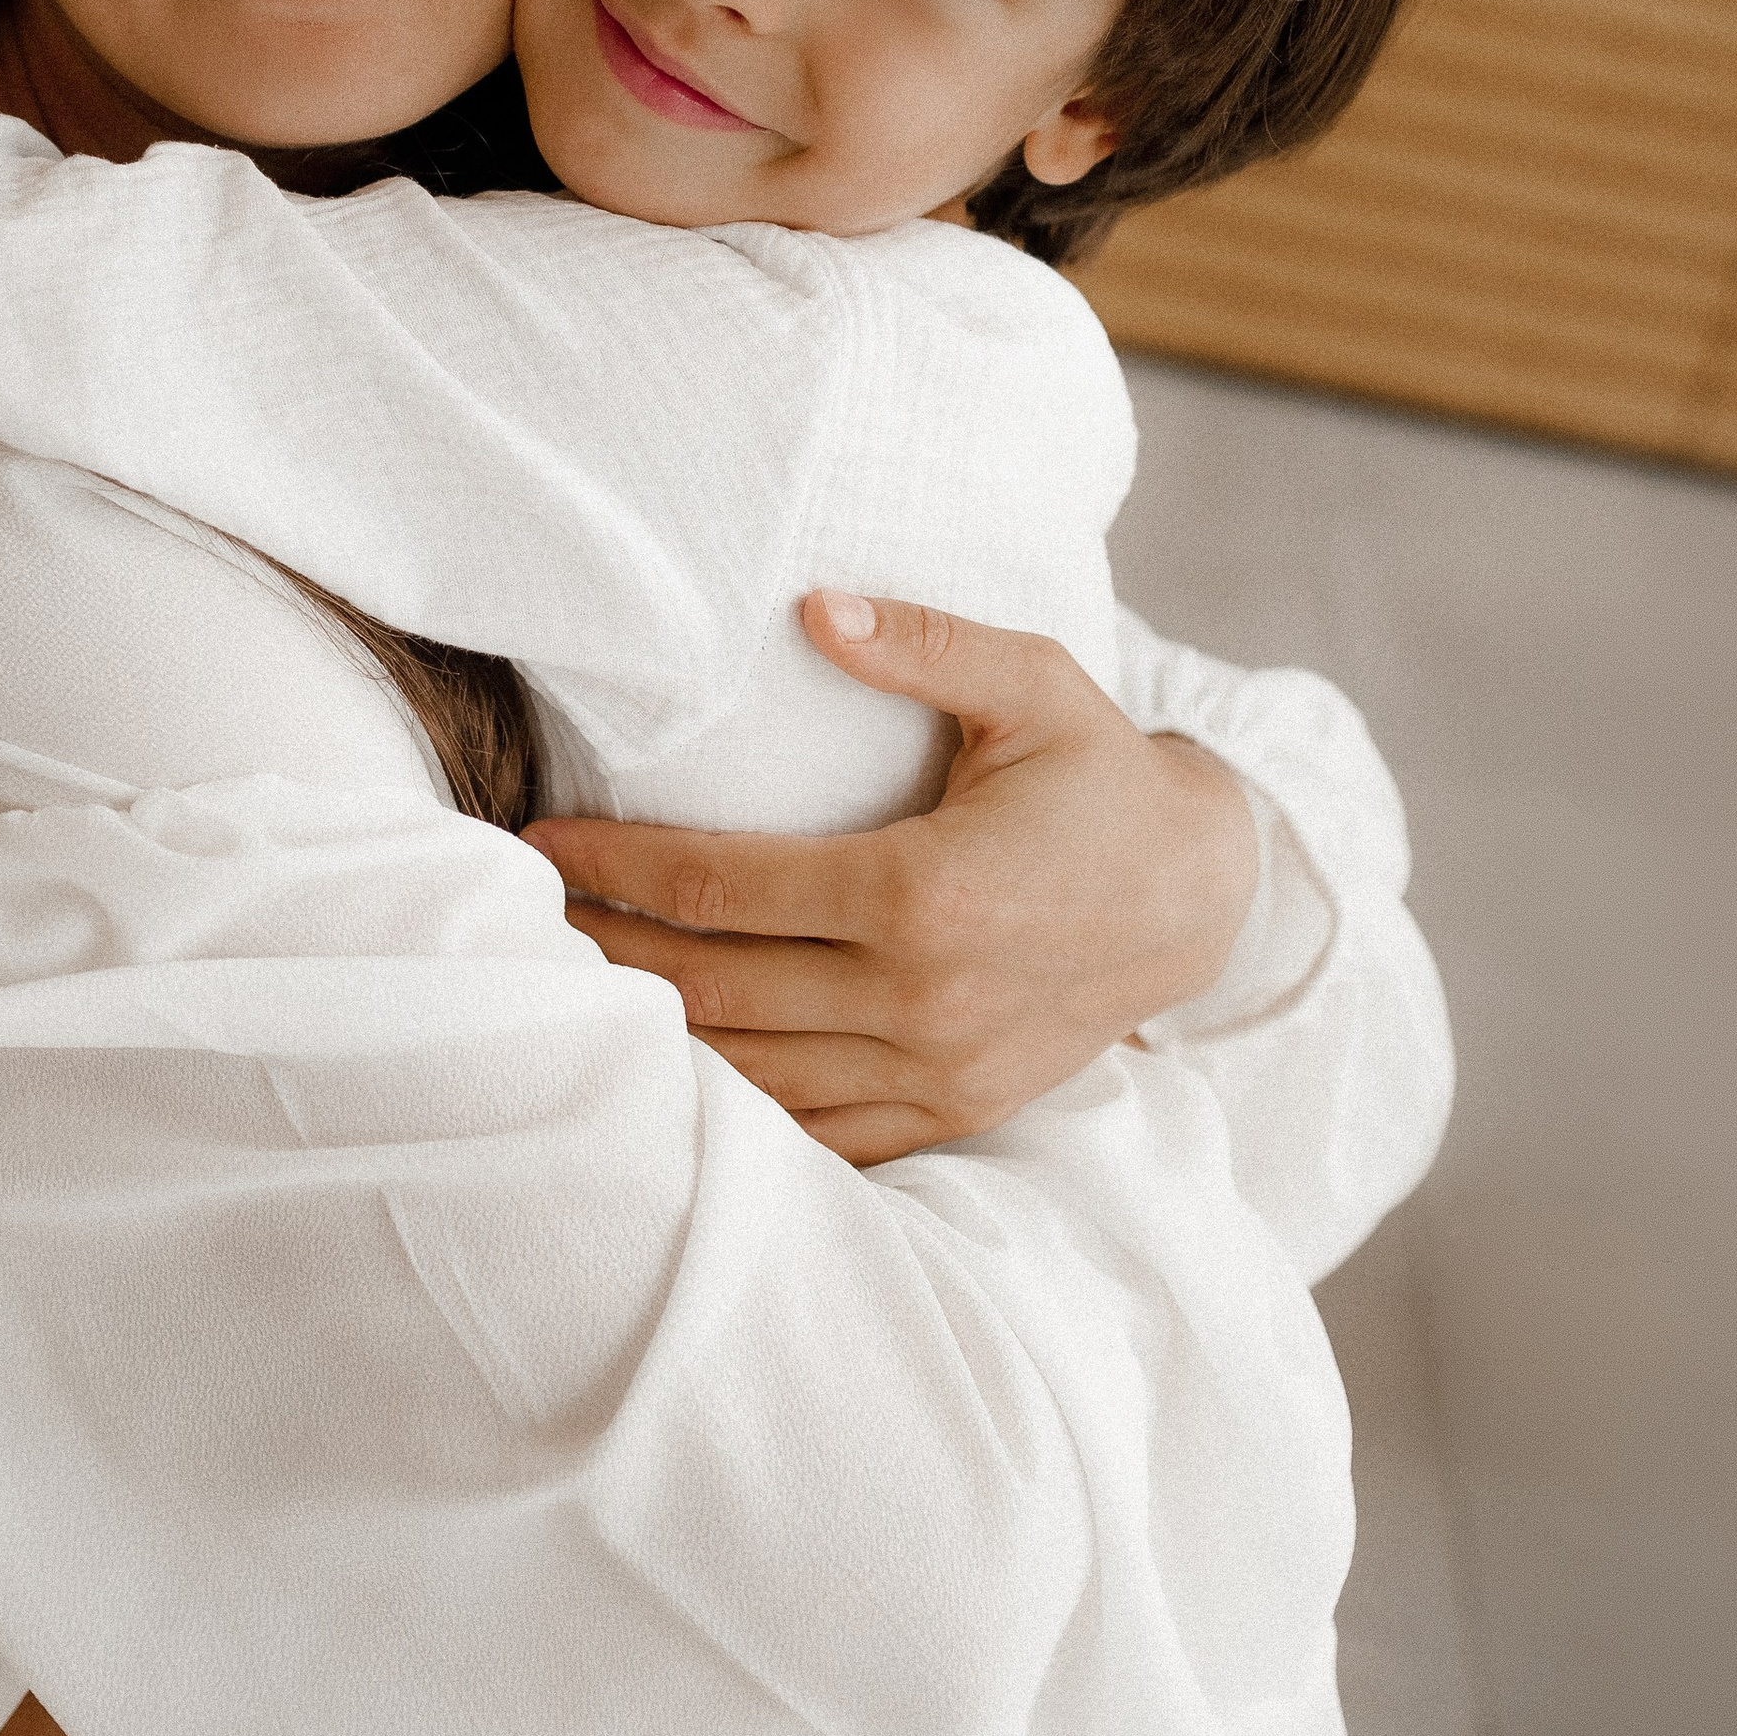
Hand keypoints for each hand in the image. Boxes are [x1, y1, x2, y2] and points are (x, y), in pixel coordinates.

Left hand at [525, 593, 1258, 1166]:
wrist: (1204, 897)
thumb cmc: (1104, 777)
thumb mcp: (1034, 685)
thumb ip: (923, 642)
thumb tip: (814, 605)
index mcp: (921, 889)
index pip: (720, 888)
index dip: (616, 866)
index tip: (544, 842)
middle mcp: (918, 993)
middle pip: (711, 987)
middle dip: (607, 951)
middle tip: (532, 916)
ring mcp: (933, 1066)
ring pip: (751, 1072)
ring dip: (656, 1033)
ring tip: (581, 985)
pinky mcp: (951, 1108)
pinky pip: (818, 1130)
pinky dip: (739, 1107)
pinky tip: (679, 1068)